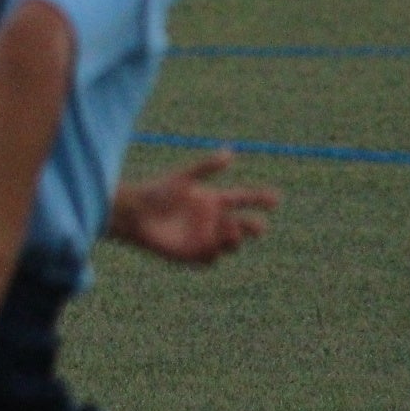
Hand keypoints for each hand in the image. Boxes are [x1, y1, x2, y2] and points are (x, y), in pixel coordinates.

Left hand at [108, 153, 278, 264]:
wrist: (134, 214)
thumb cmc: (156, 193)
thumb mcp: (183, 178)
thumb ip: (206, 167)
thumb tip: (230, 152)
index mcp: (213, 200)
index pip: (243, 199)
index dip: (260, 199)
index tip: (276, 198)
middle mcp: (213, 220)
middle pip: (243, 225)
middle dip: (253, 226)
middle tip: (258, 226)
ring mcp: (205, 238)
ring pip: (231, 243)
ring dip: (234, 240)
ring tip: (231, 231)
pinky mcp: (192, 254)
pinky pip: (210, 258)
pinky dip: (214, 253)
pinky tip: (211, 246)